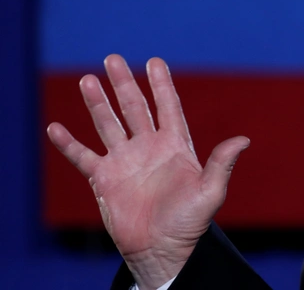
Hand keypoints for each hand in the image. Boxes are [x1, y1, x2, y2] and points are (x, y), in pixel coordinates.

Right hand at [47, 55, 249, 289]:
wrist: (162, 250)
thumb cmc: (189, 222)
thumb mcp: (210, 192)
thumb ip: (222, 164)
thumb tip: (243, 140)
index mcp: (175, 146)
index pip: (167, 107)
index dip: (161, 84)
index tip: (153, 61)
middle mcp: (148, 148)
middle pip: (134, 108)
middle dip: (123, 84)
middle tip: (112, 58)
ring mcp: (125, 161)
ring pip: (108, 124)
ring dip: (97, 104)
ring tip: (87, 80)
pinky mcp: (104, 180)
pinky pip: (83, 157)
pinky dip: (69, 144)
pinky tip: (56, 128)